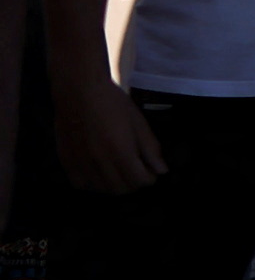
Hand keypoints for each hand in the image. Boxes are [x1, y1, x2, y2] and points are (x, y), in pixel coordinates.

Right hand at [54, 77, 162, 194]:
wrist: (79, 90)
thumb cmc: (112, 103)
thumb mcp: (138, 123)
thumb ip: (151, 149)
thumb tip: (162, 170)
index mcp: (121, 151)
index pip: (140, 181)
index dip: (150, 178)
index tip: (151, 171)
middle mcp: (99, 161)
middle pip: (121, 189)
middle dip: (134, 183)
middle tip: (137, 171)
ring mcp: (81, 162)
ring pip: (101, 189)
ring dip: (114, 185)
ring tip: (119, 171)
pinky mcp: (66, 160)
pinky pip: (80, 184)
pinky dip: (92, 183)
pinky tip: (99, 172)